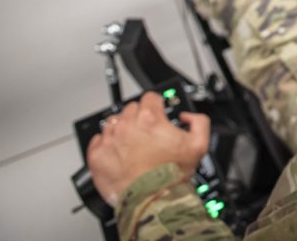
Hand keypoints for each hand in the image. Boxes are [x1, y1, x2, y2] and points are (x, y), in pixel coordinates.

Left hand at [86, 92, 209, 205]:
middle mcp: (127, 125)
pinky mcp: (97, 156)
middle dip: (139, 118)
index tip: (156, 112)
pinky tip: (116, 152)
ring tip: (131, 145)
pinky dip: (105, 144)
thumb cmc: (171, 176)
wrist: (151, 199)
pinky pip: (97, 140)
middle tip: (146, 133)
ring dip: (122, 129)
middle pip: (131, 109)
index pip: (150, 97)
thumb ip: (199, 121)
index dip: (156, 105)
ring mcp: (110, 140)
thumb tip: (187, 116)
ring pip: (113, 122)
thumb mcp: (199, 145)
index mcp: (150, 119)